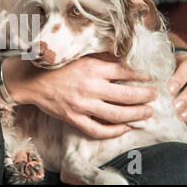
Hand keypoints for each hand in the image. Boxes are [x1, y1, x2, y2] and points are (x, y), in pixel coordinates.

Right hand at [3, 55, 155, 138]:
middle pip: (126, 95)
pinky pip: (98, 129)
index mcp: (91, 68)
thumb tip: (121, 59)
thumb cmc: (55, 66)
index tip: (148, 77)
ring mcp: (82, 105)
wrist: (32, 81)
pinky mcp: (74, 118)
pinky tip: (124, 128)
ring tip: (148, 113)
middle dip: (145, 96)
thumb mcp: (78, 55)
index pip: (124, 72)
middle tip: (154, 96)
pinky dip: (113, 131)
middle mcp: (90, 87)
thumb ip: (99, 57)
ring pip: (116, 114)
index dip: (139, 75)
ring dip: (136, 114)